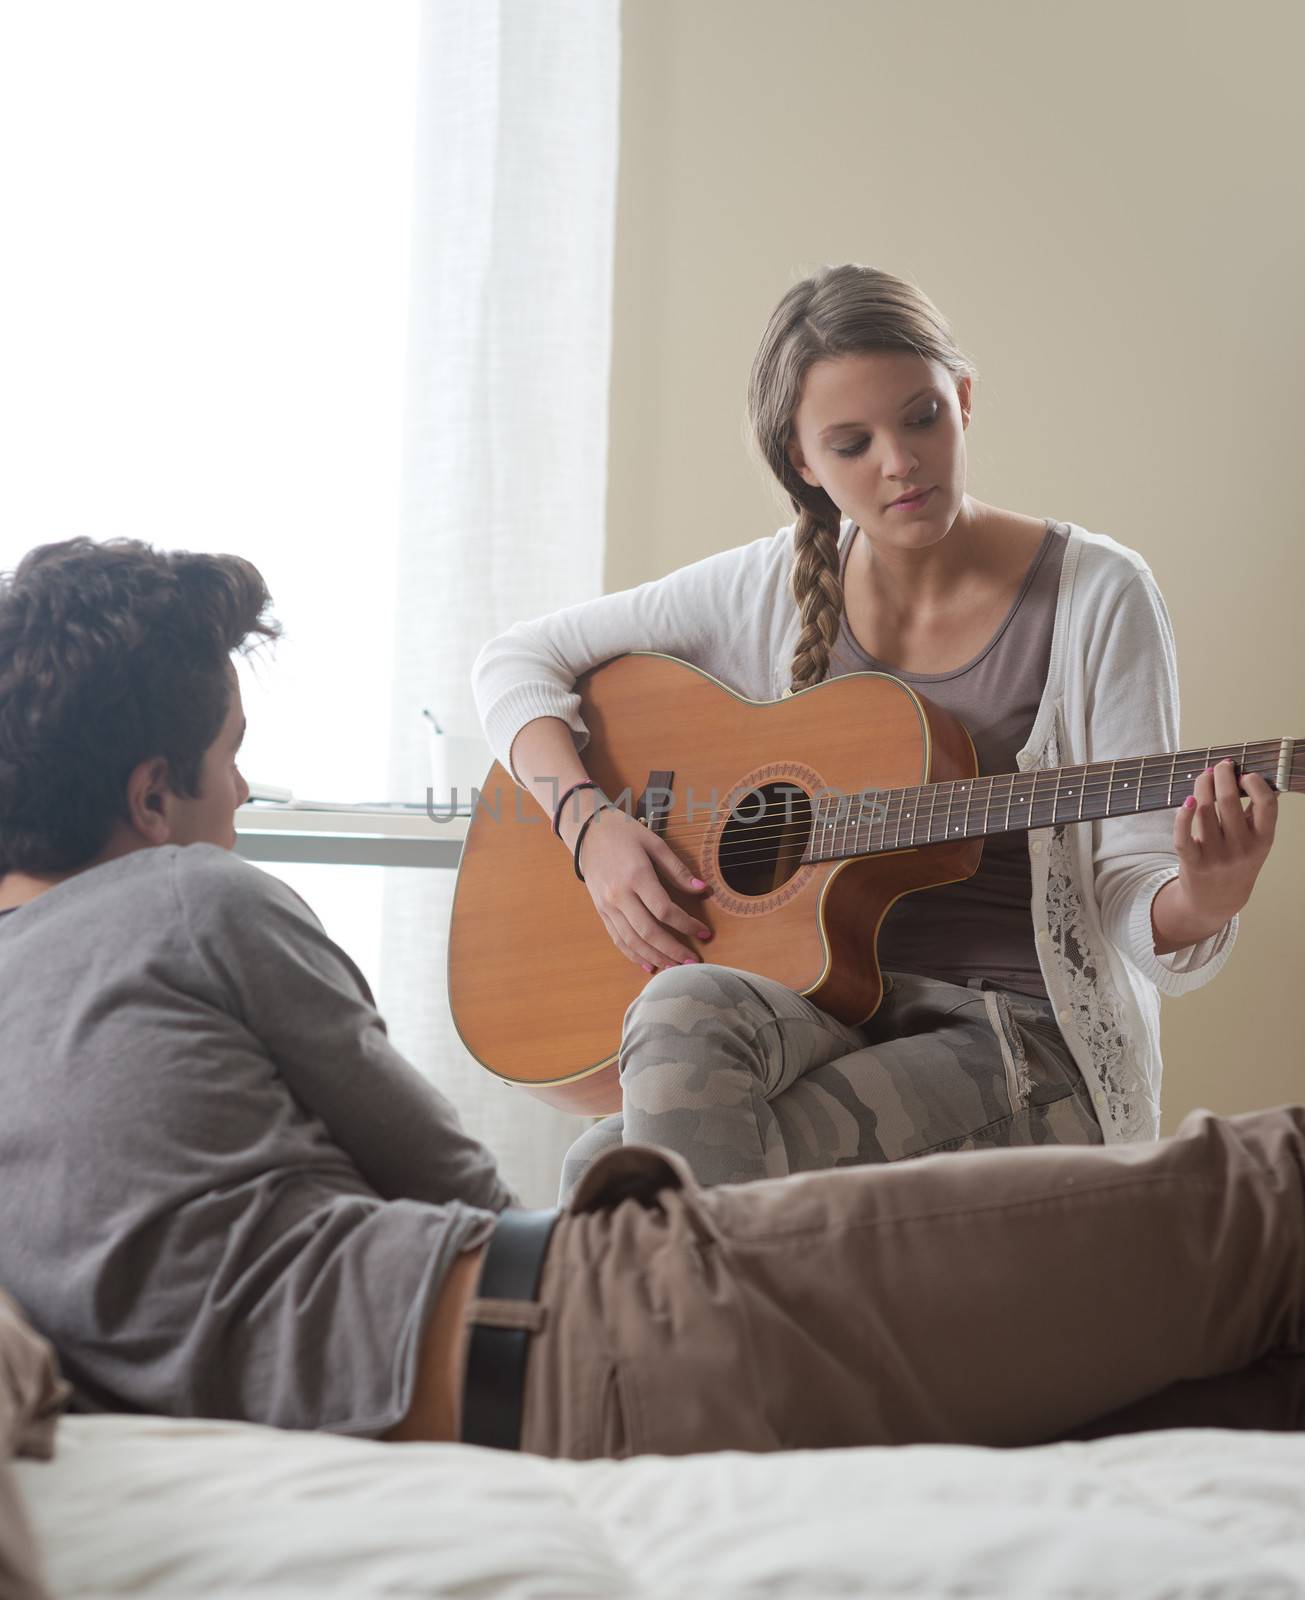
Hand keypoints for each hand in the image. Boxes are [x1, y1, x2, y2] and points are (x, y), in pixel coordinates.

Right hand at [571, 804, 712, 971]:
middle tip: (692, 961)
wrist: (587, 831)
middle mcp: (619, 895)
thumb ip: (677, 869)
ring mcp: (607, 905)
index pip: (664, 910)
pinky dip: (633, 955)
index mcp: (636, 876)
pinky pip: (617, 938)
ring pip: (632, 941)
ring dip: (655, 958)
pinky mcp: (601, 911)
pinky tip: (649, 964)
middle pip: (648, 932)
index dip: (687, 925)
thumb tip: (702, 889)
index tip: (705, 933)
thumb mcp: (654, 843)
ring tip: (675, 968)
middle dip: (673, 950)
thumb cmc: (624, 833)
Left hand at [1170, 757, 1277, 930]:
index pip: (1265, 804)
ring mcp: (1216, 857)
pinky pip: (1183, 836)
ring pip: (1204, 811)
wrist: (1217, 900)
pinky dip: (1182, 815)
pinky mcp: (1193, 863)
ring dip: (1201, 787)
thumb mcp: (1257, 841)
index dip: (1255, 783)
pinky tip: (1187, 800)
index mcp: (1263, 840)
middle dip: (1222, 776)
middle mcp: (1241, 849)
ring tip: (1204, 777)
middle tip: (1220, 766)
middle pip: (1228, 801)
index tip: (1244, 773)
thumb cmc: (1238, 862)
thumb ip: (1260, 814)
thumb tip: (1269, 780)